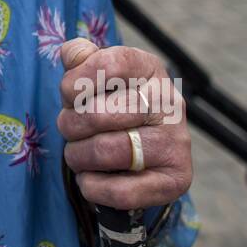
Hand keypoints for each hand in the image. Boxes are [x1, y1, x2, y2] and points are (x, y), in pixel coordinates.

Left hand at [56, 37, 192, 209]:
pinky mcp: (177, 179)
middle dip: (69, 125)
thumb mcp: (98, 73)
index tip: (69, 95)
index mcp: (149, 68)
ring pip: (104, 152)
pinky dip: (92, 187)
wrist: (148, 149)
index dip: (75, 82)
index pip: (107, 65)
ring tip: (79, 153)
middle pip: (95, 115)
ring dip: (77, 156)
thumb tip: (74, 55)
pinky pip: (121, 191)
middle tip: (70, 129)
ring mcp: (176, 142)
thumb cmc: (113, 103)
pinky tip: (90, 178)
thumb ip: (80, 58)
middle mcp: (169, 102)